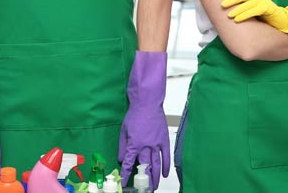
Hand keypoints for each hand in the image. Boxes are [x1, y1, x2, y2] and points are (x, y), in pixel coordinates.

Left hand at [119, 51, 170, 189]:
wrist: (147, 103)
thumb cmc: (134, 115)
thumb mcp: (123, 130)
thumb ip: (122, 146)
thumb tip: (121, 159)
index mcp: (134, 143)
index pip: (129, 163)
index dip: (126, 174)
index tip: (125, 182)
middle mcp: (146, 146)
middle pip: (145, 167)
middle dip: (144, 180)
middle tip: (143, 189)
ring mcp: (156, 144)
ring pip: (156, 164)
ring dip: (155, 177)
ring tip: (154, 186)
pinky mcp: (164, 140)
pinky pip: (166, 156)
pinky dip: (166, 166)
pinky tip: (164, 174)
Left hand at [221, 0, 287, 30]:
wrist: (280, 19)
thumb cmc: (264, 14)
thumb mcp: (253, 7)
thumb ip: (244, 5)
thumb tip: (228, 8)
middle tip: (222, 5)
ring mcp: (262, 1)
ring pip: (247, 4)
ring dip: (236, 10)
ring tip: (228, 15)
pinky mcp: (267, 8)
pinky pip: (253, 11)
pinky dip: (244, 15)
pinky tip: (237, 20)